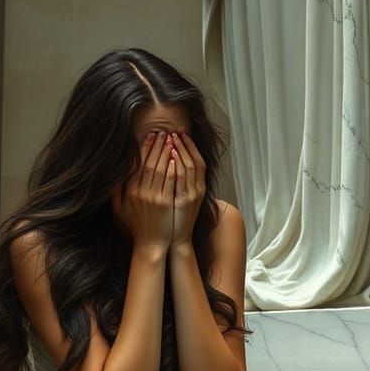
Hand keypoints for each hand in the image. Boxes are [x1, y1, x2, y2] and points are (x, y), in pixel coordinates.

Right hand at [111, 131, 175, 254]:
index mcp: (129, 191)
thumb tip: (112, 176)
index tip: (149, 136)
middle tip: (163, 132)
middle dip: (157, 145)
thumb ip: (115, 193)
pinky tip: (176, 156)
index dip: (144, 148)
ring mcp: (154, 197)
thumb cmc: (135, 228)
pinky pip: (170, 180)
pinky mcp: (166, 202)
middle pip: (150, 163)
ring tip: (171, 139)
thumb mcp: (119, 211)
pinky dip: (173, 167)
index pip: (137, 164)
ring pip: (161, 168)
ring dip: (166, 152)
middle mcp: (140, 192)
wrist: (150, 246)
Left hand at [169, 129, 205, 248]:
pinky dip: (177, 165)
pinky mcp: (185, 201)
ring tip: (171, 137)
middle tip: (176, 130)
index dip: (190, 146)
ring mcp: (193, 195)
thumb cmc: (174, 222)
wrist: (175, 240)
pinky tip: (171, 155)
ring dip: (181, 150)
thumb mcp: (180, 201)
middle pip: (195, 160)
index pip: (197, 161)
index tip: (181, 134)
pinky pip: (181, 179)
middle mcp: (198, 190)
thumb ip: (178, 185)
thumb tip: (171, 164)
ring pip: (189, 166)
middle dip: (185, 144)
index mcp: (198, 188)